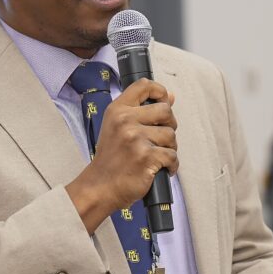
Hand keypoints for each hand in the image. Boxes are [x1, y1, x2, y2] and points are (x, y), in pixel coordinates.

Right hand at [67, 79, 177, 229]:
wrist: (100, 187)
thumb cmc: (111, 159)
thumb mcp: (117, 128)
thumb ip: (142, 111)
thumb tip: (170, 97)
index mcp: (117, 110)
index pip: (144, 85)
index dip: (161, 91)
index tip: (165, 101)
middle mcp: (125, 120)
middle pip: (166, 110)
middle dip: (169, 126)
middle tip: (161, 139)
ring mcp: (136, 139)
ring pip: (171, 135)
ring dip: (170, 148)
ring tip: (157, 156)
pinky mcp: (146, 157)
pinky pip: (172, 156)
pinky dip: (171, 165)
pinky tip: (161, 169)